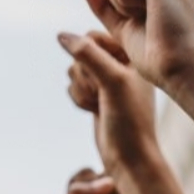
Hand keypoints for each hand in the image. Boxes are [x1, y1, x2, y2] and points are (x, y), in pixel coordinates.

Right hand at [59, 30, 157, 176]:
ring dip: (81, 90)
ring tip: (101, 104)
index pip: (92, 37)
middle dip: (84, 77)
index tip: (107, 79)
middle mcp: (121, 64)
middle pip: (79, 54)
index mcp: (132, 54)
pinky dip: (79, 99)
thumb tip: (61, 35)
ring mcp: (108, 80)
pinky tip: (95, 111)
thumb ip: (87, 55)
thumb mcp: (111, 82)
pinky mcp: (98, 94)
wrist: (130, 157)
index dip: (89, 58)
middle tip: (104, 95)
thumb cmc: (129, 120)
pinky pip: (73, 86)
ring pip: (74, 70)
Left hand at [80, 0, 193, 91]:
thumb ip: (104, 1)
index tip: (150, 22)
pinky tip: (149, 13)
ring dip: (121, 5)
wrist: (181, 70)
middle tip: (150, 22)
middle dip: (119, 4)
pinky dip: (122, 2)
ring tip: (152, 18)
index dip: (120, 7)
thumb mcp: (123, 23)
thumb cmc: (158, 54)